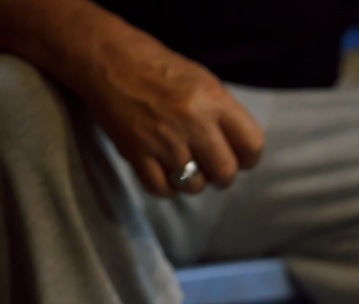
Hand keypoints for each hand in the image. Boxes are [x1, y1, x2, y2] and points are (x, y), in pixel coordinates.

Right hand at [76, 28, 263, 196]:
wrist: (105, 57)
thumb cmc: (158, 68)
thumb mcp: (202, 80)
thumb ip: (224, 115)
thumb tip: (240, 151)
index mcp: (213, 100)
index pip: (252, 145)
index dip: (249, 157)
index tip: (240, 157)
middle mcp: (192, 122)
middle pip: (226, 173)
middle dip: (222, 175)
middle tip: (210, 165)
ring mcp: (163, 140)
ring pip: (194, 186)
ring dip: (192, 181)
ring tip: (183, 163)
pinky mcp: (137, 153)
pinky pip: (162, 189)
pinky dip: (166, 187)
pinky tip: (164, 171)